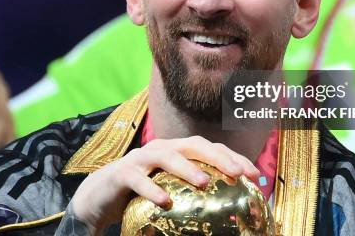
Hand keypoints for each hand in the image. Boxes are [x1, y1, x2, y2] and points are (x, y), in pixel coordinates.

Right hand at [69, 136, 259, 234]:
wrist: (99, 198)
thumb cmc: (141, 196)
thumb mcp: (170, 191)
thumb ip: (193, 194)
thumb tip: (229, 210)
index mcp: (177, 151)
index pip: (210, 149)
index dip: (234, 158)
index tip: (255, 176)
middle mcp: (161, 149)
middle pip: (193, 145)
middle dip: (218, 157)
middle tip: (237, 174)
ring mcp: (141, 159)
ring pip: (167, 156)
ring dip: (187, 168)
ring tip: (205, 183)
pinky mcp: (122, 173)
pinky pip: (138, 179)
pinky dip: (151, 189)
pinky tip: (165, 202)